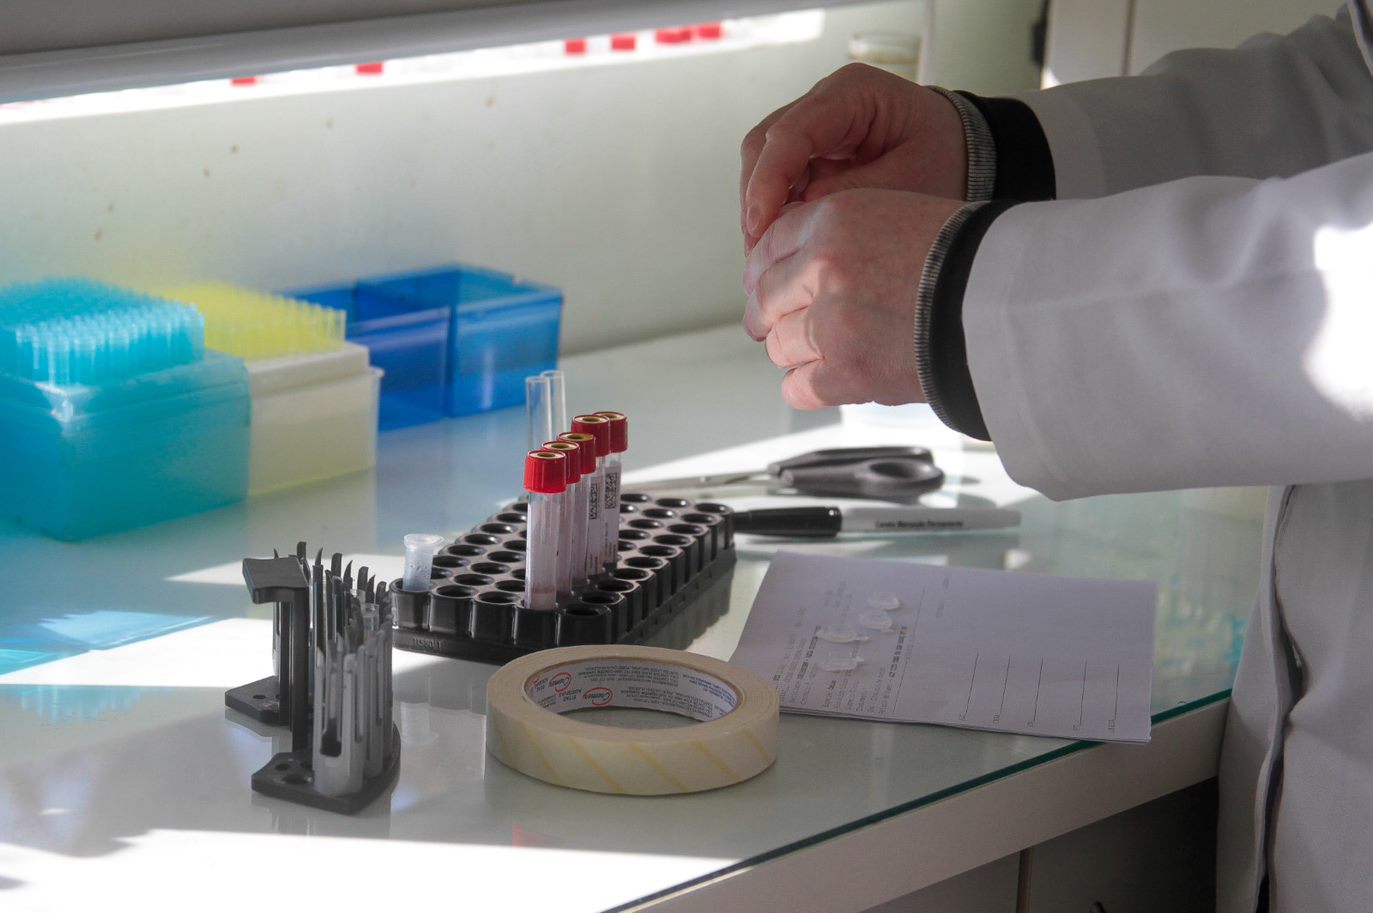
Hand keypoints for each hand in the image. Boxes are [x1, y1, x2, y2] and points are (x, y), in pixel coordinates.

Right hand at [739, 63, 967, 252]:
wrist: (966, 156)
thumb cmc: (948, 158)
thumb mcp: (911, 181)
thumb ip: (855, 194)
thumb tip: (800, 214)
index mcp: (852, 92)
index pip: (790, 133)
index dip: (768, 181)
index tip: (759, 226)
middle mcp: (824, 104)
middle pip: (765, 146)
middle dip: (757, 200)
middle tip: (758, 252)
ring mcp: (815, 128)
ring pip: (764, 164)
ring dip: (763, 210)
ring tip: (767, 255)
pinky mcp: (813, 153)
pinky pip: (781, 180)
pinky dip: (777, 212)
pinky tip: (782, 244)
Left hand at [743, 188, 964, 409]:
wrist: (1010, 301)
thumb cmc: (971, 257)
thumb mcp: (899, 213)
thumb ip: (843, 236)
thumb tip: (799, 267)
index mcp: (835, 219)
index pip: (768, 247)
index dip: (765, 273)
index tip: (768, 288)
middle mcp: (823, 268)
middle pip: (766, 299)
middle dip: (776, 315)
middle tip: (791, 325)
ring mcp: (831, 323)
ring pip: (779, 345)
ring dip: (799, 352)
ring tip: (832, 350)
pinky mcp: (846, 373)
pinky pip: (797, 387)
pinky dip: (810, 386)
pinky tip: (833, 377)